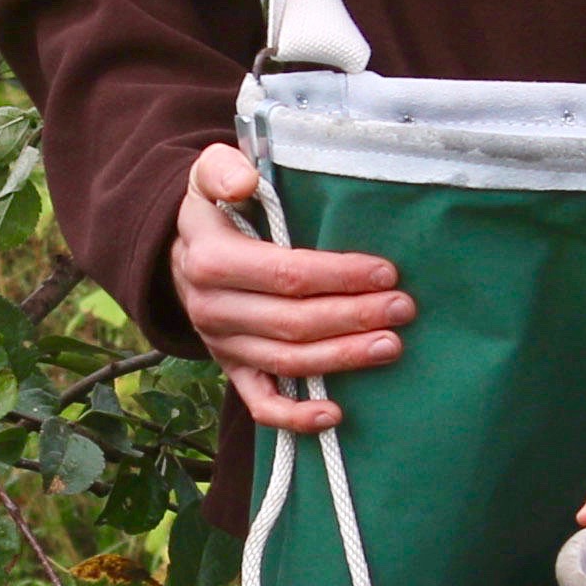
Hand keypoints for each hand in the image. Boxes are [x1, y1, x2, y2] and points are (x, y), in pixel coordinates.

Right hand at [169, 143, 410, 432]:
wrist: (182, 252)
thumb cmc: (215, 208)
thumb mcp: (208, 173)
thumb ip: (222, 168)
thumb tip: (245, 181)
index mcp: (210, 260)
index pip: (284, 274)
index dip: (337, 276)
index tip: (386, 271)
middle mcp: (212, 309)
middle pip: (293, 322)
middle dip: (353, 316)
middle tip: (403, 308)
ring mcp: (222, 345)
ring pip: (288, 361)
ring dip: (343, 358)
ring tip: (391, 346)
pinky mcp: (232, 369)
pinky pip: (261, 404)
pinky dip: (296, 418)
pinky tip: (336, 414)